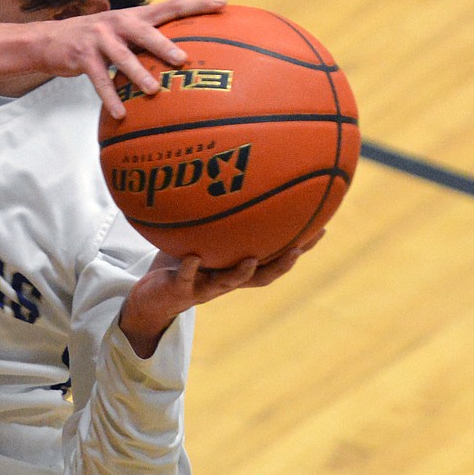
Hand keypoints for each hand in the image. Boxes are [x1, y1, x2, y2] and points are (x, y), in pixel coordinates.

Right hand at [40, 0, 225, 117]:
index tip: (223, 4)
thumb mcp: (120, 33)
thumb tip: (183, 56)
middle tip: (183, 60)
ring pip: (122, 57)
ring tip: (153, 90)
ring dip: (138, 74)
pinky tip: (120, 113)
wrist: (49, 40)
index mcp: (134, 15)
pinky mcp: (82, 56)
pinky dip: (110, 97)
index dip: (197, 4)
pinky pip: (100, 79)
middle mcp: (118, 22)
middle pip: (146, 31)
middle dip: (165, 45)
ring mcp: (99, 38)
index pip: (171, 5)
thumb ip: (146, 39)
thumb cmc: (94, 40)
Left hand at [119, 231, 324, 357]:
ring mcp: (204, 287)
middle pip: (262, 277)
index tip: (322, 227)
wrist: (151, 296)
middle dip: (282, 264)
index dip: (300, 247)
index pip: (275, 258)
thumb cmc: (179, 260)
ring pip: (228, 283)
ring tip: (251, 259)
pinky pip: (186, 278)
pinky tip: (193, 256)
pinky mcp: (178, 289)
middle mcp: (225, 280)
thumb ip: (215, 217)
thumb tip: (230, 178)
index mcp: (236, 267)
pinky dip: (190, 268)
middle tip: (299, 248)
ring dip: (241, 272)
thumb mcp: (199, 236)